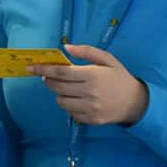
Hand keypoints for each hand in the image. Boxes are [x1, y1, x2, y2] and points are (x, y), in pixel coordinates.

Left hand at [30, 44, 148, 125]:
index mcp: (93, 75)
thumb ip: (86, 51)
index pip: (62, 72)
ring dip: (59, 94)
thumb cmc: (119, 77)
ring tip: (68, 88)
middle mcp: (90, 93)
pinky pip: (70, 113)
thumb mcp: (107, 59)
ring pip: (61, 101)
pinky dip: (69, 105)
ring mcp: (90, 108)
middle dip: (48, 81)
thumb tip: (65, 47)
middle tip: (49, 77)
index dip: (44, 69)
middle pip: (57, 87)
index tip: (31, 67)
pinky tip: (77, 99)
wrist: (135, 102)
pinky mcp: (91, 120)